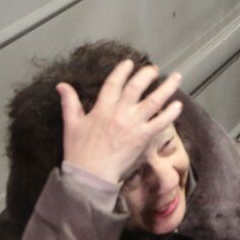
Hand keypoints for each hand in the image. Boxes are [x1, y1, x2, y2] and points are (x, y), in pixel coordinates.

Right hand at [58, 60, 182, 185]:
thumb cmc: (79, 151)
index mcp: (102, 108)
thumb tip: (61, 84)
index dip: (122, 70)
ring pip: (153, 101)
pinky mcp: (143, 137)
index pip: (114, 82)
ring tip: (177, 77)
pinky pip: (160, 122)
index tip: (129, 63)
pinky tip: (178, 105)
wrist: (90, 176)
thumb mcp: (71, 124)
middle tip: (154, 69)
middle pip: (136, 87)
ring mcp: (133, 124)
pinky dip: (170, 113)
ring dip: (167, 88)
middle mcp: (120, 112)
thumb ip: (69, 102)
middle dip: (147, 74)